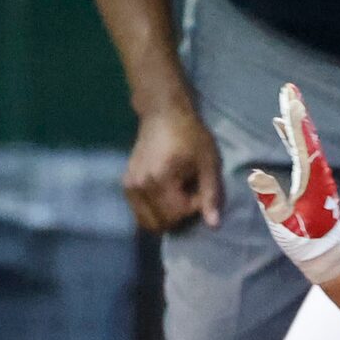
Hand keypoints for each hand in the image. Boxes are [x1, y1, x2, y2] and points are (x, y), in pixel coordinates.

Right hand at [125, 101, 221, 231]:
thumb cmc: (190, 134)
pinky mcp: (125, 185)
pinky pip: (139, 212)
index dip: (194, 207)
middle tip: (188, 193)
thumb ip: (210, 194)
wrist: (163, 114)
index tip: (200, 188)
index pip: (177, 214)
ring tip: (177, 194)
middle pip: (160, 223)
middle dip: (179, 215)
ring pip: (147, 221)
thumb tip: (213, 225)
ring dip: (166, 216)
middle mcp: (139, 187)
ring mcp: (129, 187)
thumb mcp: (208, 162)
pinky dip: (154, 211)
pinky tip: (165, 194)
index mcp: (159, 180)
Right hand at [245, 83, 339, 283]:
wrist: (326, 253)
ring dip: (295, 123)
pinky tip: (286, 133)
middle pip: (306, 136)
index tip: (289, 100)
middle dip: (296, 114)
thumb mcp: (283, 222)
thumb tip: (256, 175)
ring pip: (306, 143)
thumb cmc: (304, 240)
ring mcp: (317, 176)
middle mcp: (318, 172)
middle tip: (288, 91)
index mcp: (311, 178)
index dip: (295, 120)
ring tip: (283, 107)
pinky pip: (304, 152)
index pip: (302, 142)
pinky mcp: (314, 182)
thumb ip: (270, 199)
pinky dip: (295, 138)